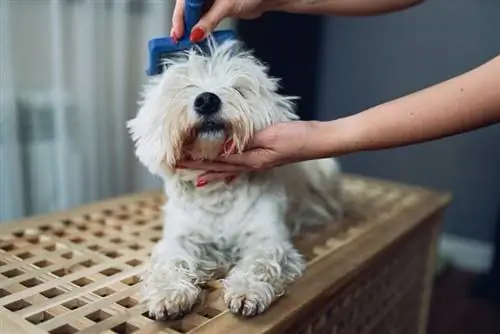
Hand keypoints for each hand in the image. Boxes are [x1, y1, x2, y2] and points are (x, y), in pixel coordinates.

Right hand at [172, 0, 269, 41]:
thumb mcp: (226, 7)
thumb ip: (209, 21)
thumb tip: (196, 34)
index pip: (184, 3)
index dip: (180, 18)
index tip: (179, 32)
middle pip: (186, 9)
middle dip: (183, 25)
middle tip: (180, 40)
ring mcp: (207, 0)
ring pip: (193, 15)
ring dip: (190, 29)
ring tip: (187, 42)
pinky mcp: (214, 9)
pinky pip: (202, 19)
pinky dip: (200, 29)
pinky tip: (198, 37)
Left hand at [178, 121, 325, 183]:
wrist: (317, 141)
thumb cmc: (296, 136)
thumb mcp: (269, 136)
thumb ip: (245, 141)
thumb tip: (221, 146)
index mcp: (251, 159)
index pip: (218, 160)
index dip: (198, 160)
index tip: (181, 159)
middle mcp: (252, 164)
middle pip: (220, 167)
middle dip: (199, 166)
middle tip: (179, 167)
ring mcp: (259, 163)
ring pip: (229, 169)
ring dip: (212, 172)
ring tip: (198, 180)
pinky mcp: (265, 159)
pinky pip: (243, 167)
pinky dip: (232, 171)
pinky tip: (229, 176)